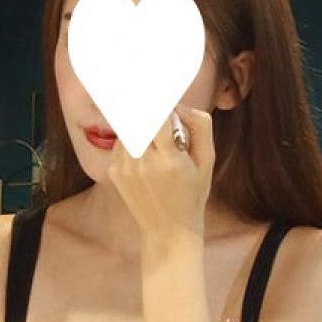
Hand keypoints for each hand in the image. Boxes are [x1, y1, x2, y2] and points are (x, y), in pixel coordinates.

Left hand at [107, 107, 213, 250]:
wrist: (168, 229)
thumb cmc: (192, 193)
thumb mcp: (207, 160)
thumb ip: (199, 125)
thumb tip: (178, 105)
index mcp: (171, 160)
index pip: (158, 115)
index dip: (159, 100)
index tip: (160, 92)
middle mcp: (144, 163)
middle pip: (137, 117)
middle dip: (147, 108)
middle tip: (154, 105)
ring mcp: (125, 168)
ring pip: (127, 127)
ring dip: (140, 123)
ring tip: (155, 138)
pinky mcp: (114, 172)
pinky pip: (121, 141)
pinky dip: (131, 138)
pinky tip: (144, 151)